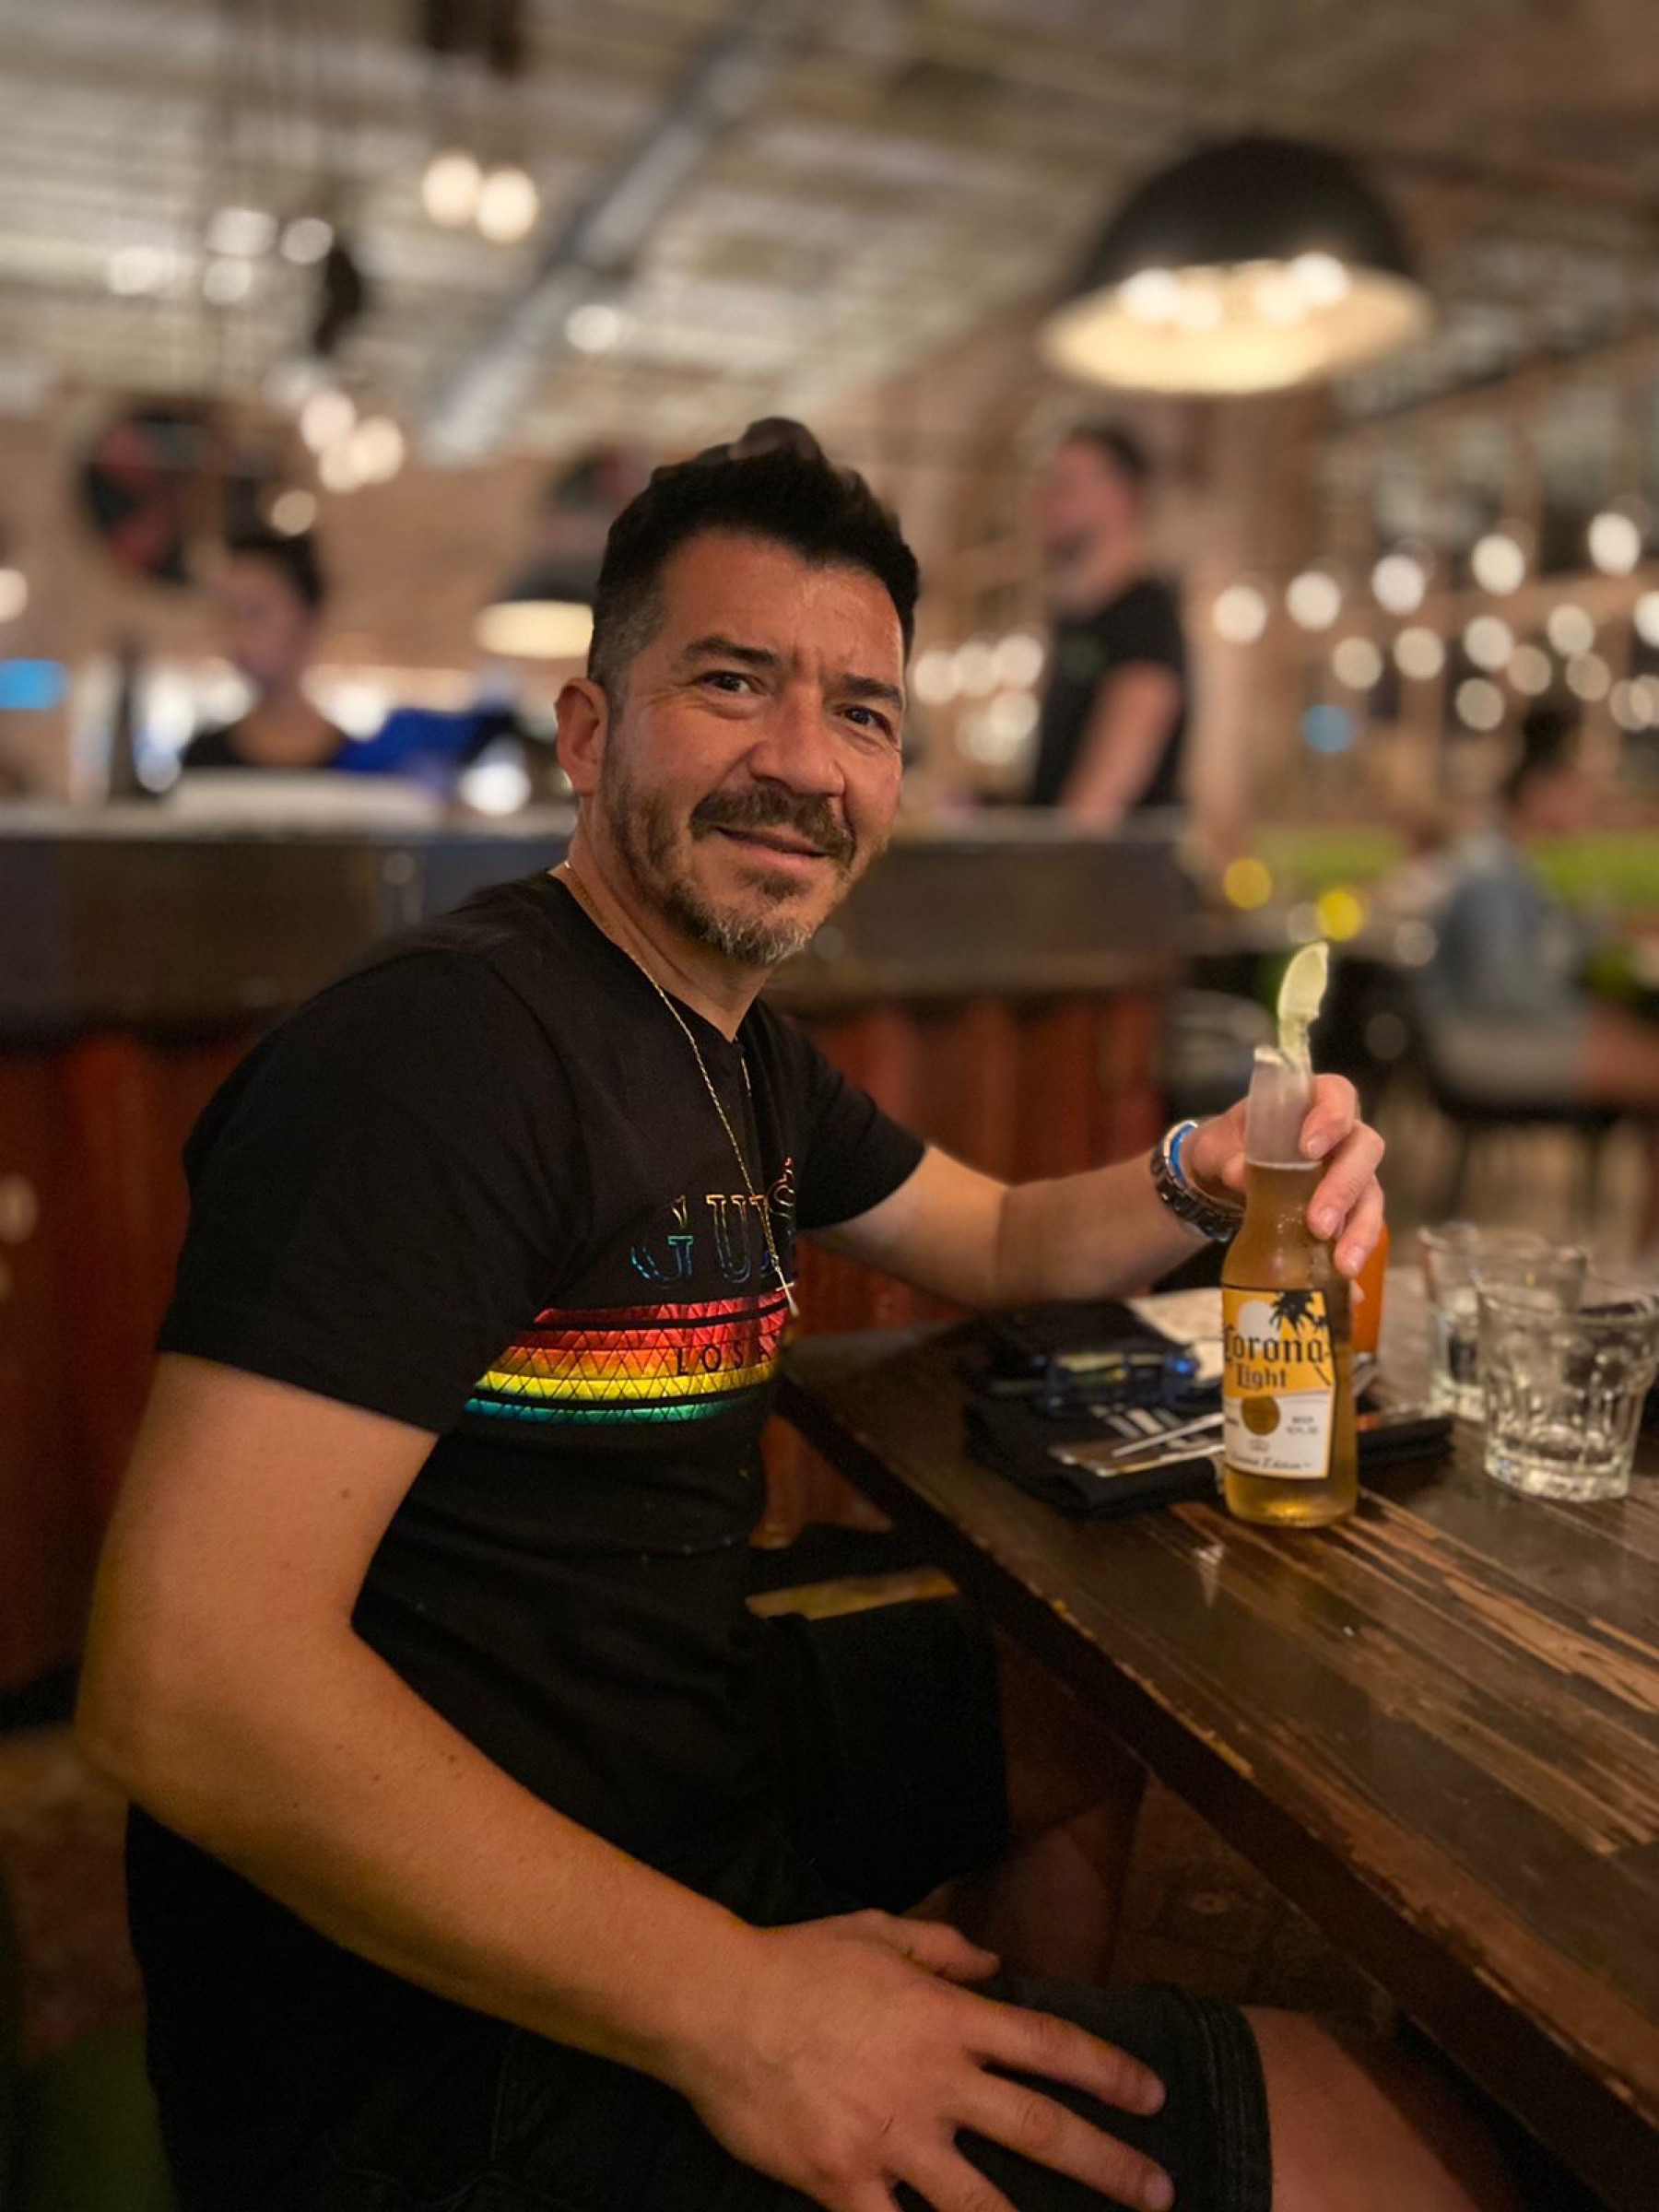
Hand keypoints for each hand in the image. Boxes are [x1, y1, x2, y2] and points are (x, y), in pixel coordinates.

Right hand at [675, 1910, 1171, 2211]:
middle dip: (1108, 2164)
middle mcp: (933, 2081)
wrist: (718, 2004)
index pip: (1047, 2045)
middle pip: (1039, 2128)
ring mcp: (891, 2139)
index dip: (1107, 2072)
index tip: (1152, 2096)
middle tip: (1160, 2191)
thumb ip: (941, 1945)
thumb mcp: (878, 1930)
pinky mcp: (845, 2183)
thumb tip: (994, 1962)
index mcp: (945, 2018)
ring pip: (981, 2204)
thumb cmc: (797, 1960)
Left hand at [1185, 1073, 1385, 1277]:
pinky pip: (1362, 1230)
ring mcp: (1349, 1175)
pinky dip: (1354, 1255)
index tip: (1310, 1147)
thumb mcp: (1214, 1147)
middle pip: (1363, 1150)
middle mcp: (1340, 1137)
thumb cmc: (1225, 1149)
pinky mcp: (1348, 1211)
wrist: (1220, 1180)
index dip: (1332, 1118)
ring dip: (1360, 1230)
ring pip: (1371, 1195)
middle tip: (1319, 1223)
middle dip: (1344, 1188)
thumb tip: (1238, 1174)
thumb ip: (1224, 1155)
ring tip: (1342, 1264)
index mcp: (1310, 1104)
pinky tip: (1346, 1285)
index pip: (1337, 1095)